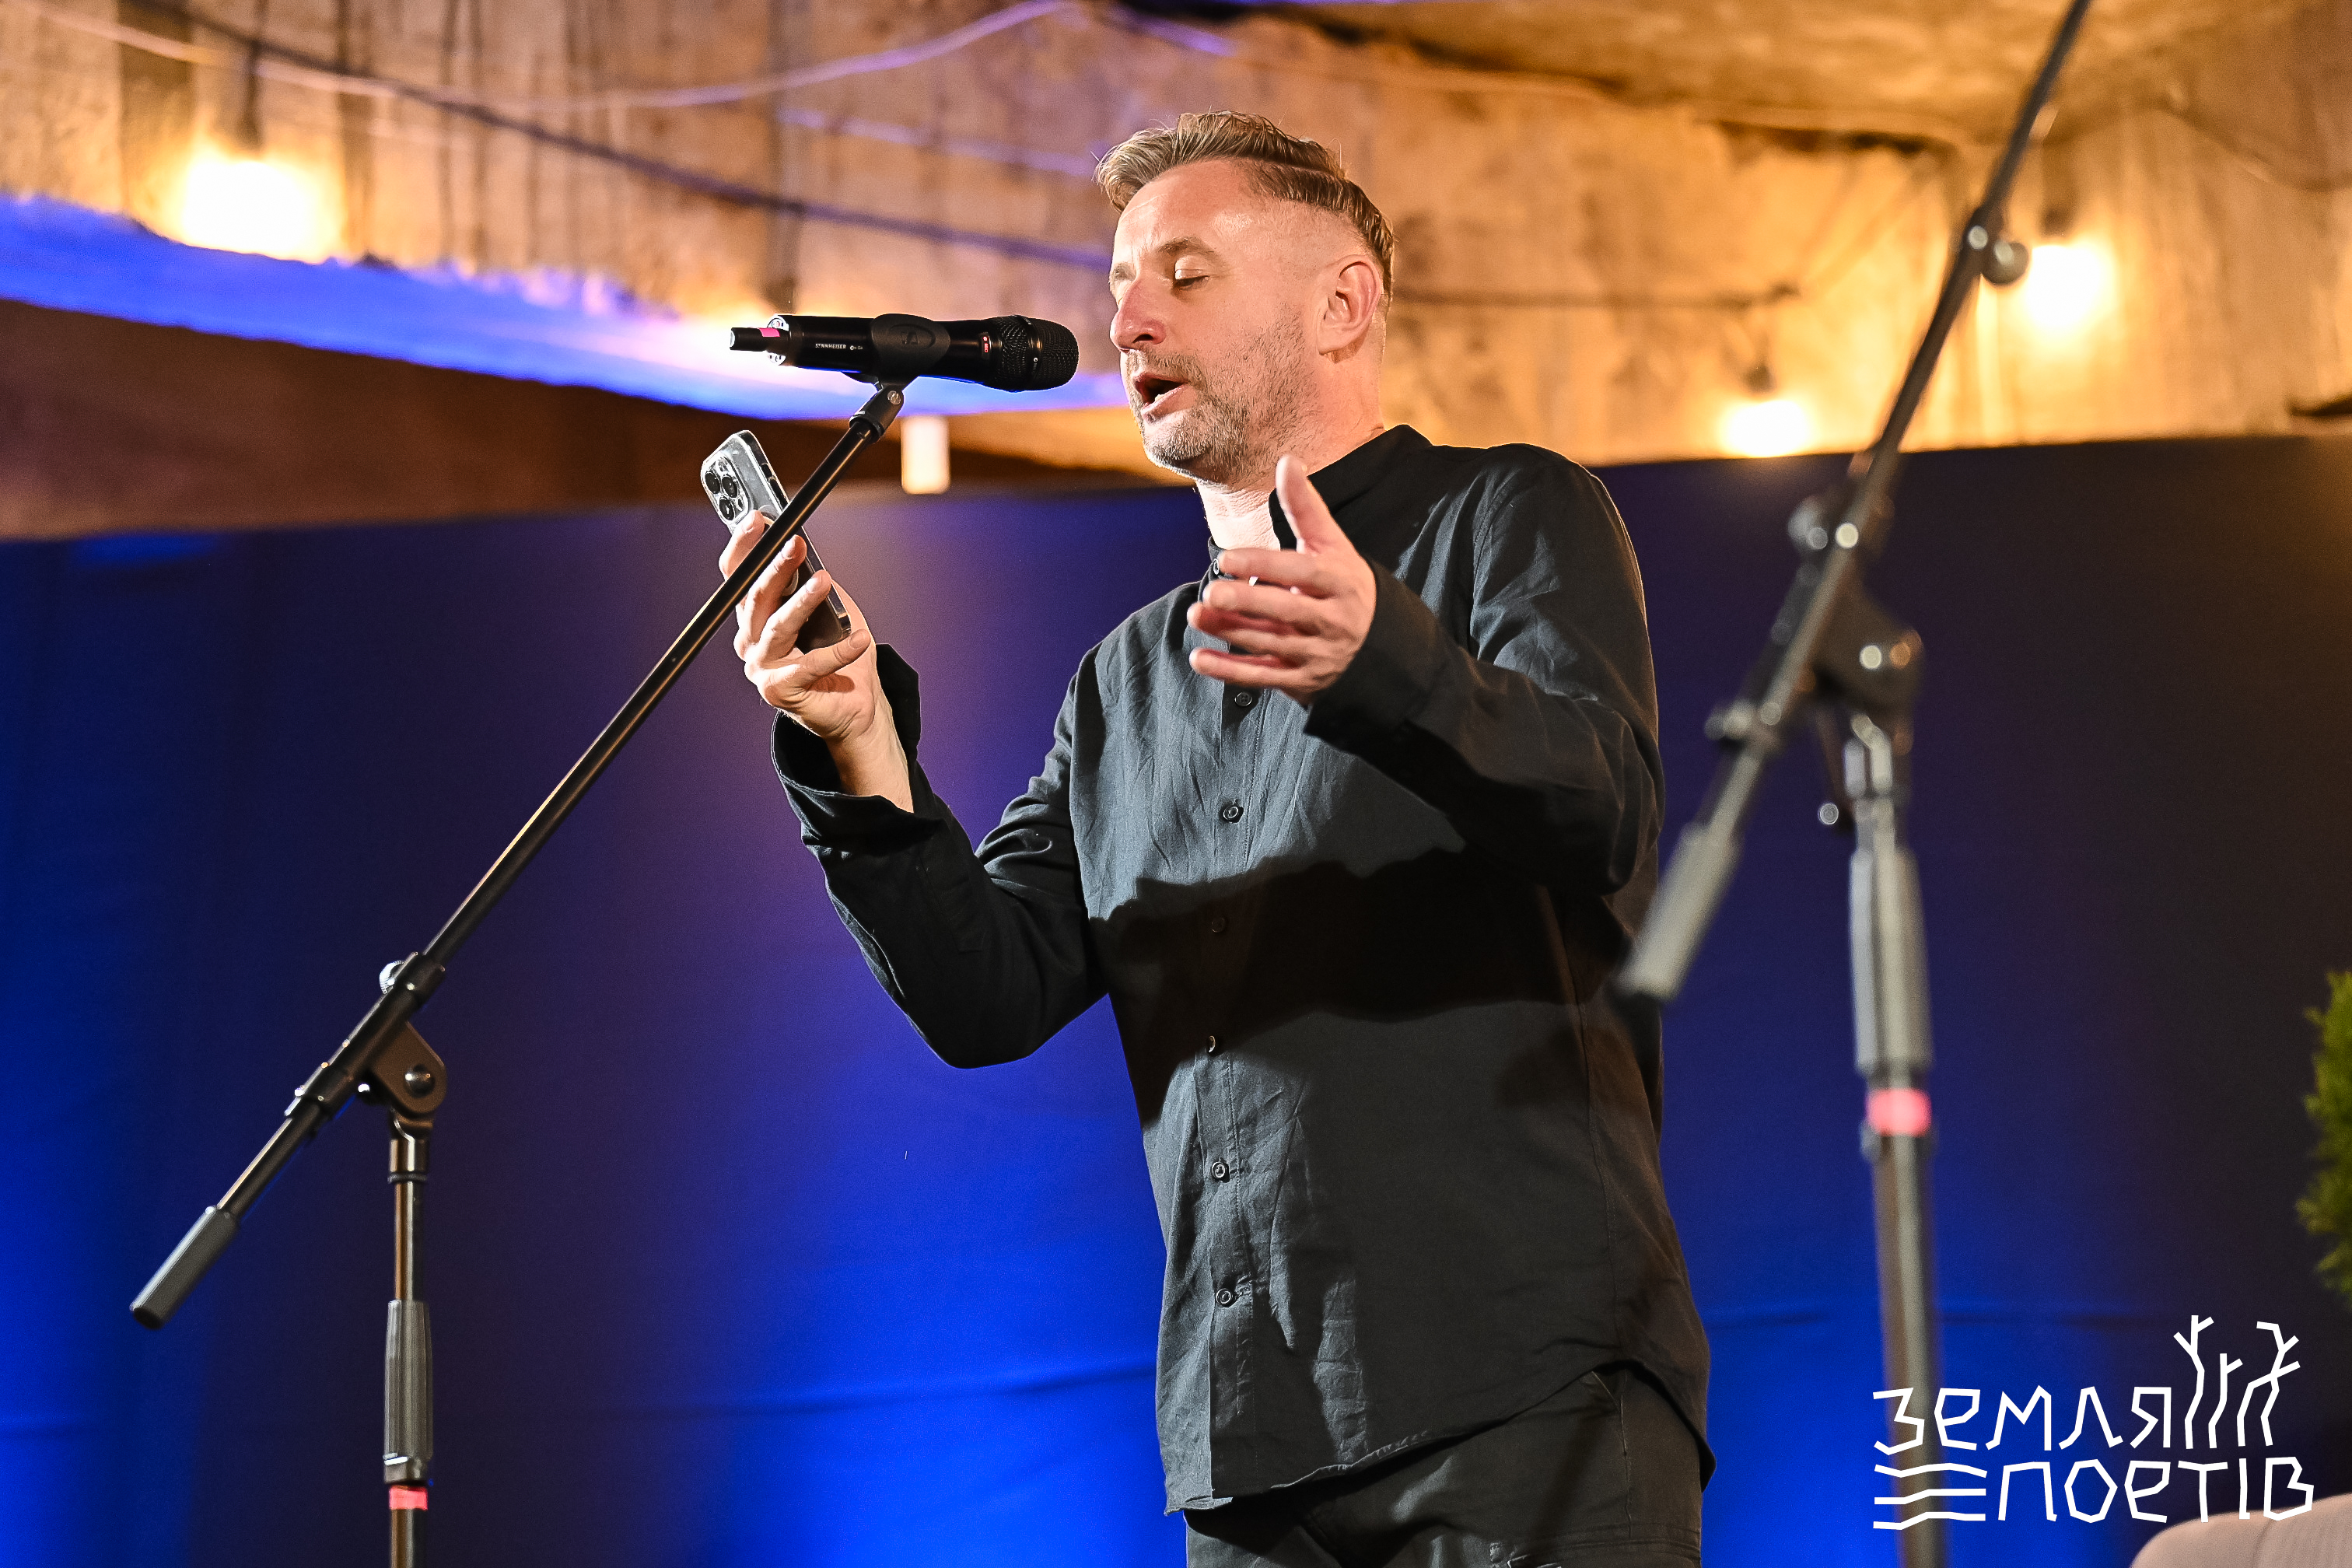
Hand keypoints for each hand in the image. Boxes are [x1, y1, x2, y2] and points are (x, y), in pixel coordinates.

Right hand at [722, 512, 911, 807]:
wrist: (854, 707)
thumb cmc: (842, 656)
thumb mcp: (832, 610)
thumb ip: (815, 584)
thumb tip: (811, 557)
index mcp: (755, 619)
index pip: (739, 578)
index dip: (744, 547)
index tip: (758, 519)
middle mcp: (750, 642)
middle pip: (755, 598)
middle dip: (775, 567)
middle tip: (795, 544)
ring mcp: (761, 668)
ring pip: (778, 627)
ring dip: (802, 602)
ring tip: (824, 581)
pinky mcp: (780, 691)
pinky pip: (810, 665)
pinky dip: (839, 650)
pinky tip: (860, 638)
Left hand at [1185, 454, 1376, 702]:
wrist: (1383, 647)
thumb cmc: (1346, 586)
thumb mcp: (1333, 546)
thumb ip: (1306, 508)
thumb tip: (1288, 461)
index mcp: (1338, 581)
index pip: (1299, 573)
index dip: (1263, 566)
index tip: (1227, 558)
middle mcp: (1330, 619)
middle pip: (1285, 611)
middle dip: (1247, 604)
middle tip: (1212, 594)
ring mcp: (1316, 653)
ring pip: (1269, 644)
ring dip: (1230, 633)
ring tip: (1196, 616)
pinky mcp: (1301, 680)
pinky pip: (1263, 678)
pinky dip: (1230, 672)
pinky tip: (1200, 659)